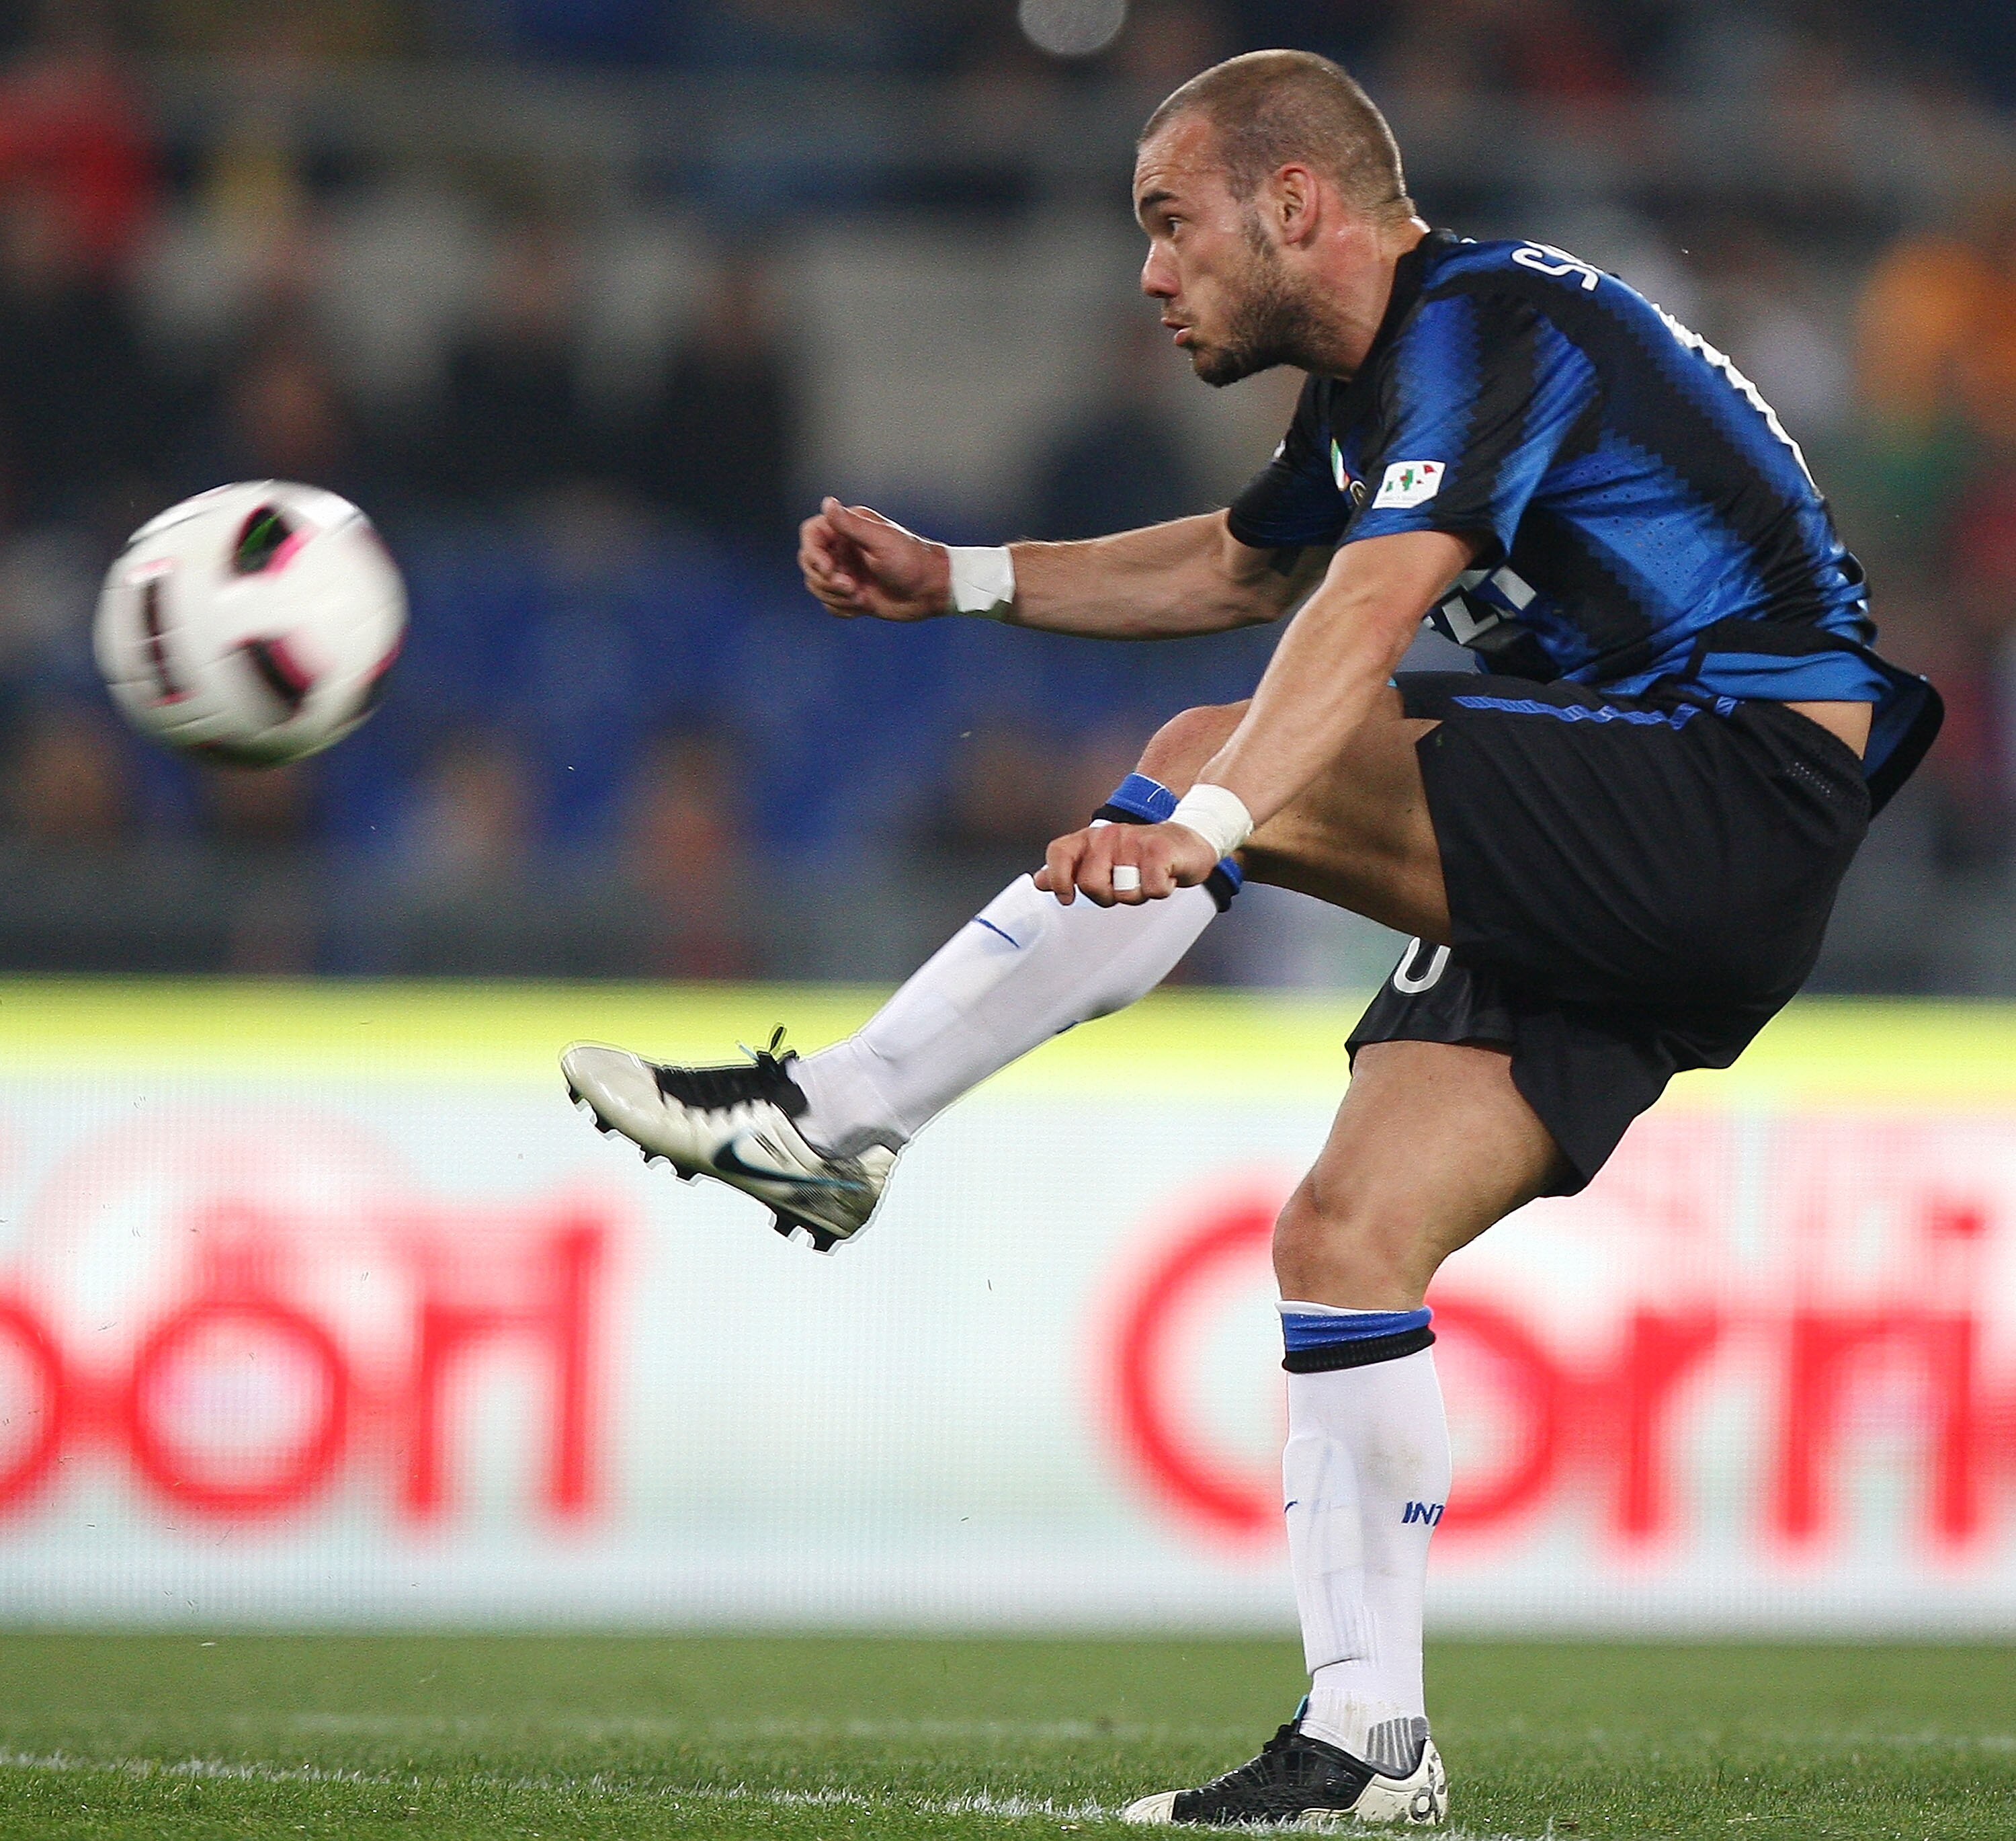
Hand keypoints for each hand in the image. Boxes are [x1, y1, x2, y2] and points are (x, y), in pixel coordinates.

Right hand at [798, 497, 951, 621]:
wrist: (932, 591)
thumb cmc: (913, 562)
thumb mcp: (881, 540)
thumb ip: (850, 524)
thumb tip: (828, 503)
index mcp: (849, 530)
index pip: (811, 534)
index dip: (813, 552)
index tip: (828, 568)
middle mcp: (844, 550)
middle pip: (809, 563)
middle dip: (827, 579)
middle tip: (851, 586)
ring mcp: (847, 572)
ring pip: (817, 586)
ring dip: (836, 596)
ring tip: (862, 596)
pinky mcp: (852, 594)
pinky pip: (830, 604)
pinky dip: (843, 608)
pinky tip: (864, 605)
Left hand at [1035, 820, 1220, 906]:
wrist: (1188, 838)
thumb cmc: (1141, 855)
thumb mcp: (1102, 860)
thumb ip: (1070, 869)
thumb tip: (1039, 881)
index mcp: (1090, 838)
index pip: (1059, 853)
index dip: (1059, 880)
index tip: (1067, 898)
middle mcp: (1108, 835)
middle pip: (1091, 885)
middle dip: (1108, 897)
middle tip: (1125, 884)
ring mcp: (1133, 841)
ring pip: (1123, 893)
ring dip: (1138, 895)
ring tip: (1147, 878)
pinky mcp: (1159, 849)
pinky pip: (1153, 890)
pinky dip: (1162, 890)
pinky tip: (1166, 876)